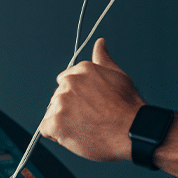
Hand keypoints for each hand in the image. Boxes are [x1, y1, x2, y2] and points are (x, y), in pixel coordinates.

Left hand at [40, 38, 144, 161]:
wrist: (131, 132)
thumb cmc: (128, 107)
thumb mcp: (118, 75)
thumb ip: (103, 58)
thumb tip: (99, 43)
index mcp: (82, 70)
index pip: (65, 80)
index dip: (76, 96)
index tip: (88, 104)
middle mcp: (70, 82)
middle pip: (57, 97)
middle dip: (69, 108)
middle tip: (89, 118)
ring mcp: (61, 102)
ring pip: (52, 113)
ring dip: (63, 121)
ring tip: (86, 127)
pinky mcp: (56, 123)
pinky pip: (46, 129)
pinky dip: (57, 135)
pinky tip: (75, 135)